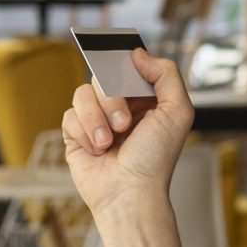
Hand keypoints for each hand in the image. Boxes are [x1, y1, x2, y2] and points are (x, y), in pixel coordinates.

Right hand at [60, 48, 196, 219]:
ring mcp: (96, 119)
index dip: (122, 66)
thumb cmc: (155, 159)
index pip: (127, 65)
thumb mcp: (177, 111)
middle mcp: (119, 106)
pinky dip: (83, 133)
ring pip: (82, 93)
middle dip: (112, 99)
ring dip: (96, 119)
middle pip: (102, 75)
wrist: (129, 193)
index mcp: (144, 98)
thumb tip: (137, 53)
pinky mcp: (75, 134)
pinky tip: (97, 151)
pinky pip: (69, 115)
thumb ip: (166, 74)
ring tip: (108, 143)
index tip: (122, 72)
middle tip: (124, 124)